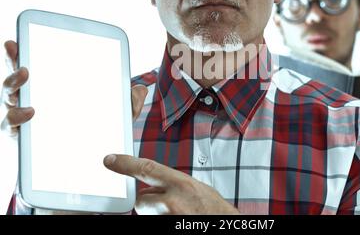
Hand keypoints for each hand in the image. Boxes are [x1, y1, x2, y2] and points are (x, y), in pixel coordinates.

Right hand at [1, 40, 147, 134]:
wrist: (90, 166)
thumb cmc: (97, 133)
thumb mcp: (115, 116)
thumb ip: (128, 103)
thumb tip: (140, 88)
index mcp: (51, 90)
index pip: (31, 69)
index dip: (19, 55)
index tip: (14, 43)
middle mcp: (32, 102)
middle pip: (14, 83)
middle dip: (14, 72)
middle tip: (25, 68)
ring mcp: (25, 121)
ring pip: (10, 103)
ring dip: (14, 92)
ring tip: (28, 91)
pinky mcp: (24, 139)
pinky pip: (13, 128)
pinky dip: (17, 119)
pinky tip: (30, 113)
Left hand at [104, 155, 239, 214]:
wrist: (223, 226)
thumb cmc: (215, 211)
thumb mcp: (198, 189)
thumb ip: (175, 184)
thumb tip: (154, 185)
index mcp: (182, 185)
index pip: (147, 169)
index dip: (126, 163)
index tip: (110, 160)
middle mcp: (170, 202)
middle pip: (141, 199)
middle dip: (149, 201)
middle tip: (169, 205)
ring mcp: (165, 218)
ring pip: (145, 214)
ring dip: (155, 214)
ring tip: (177, 213)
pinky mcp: (161, 226)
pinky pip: (150, 220)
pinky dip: (158, 218)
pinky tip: (177, 217)